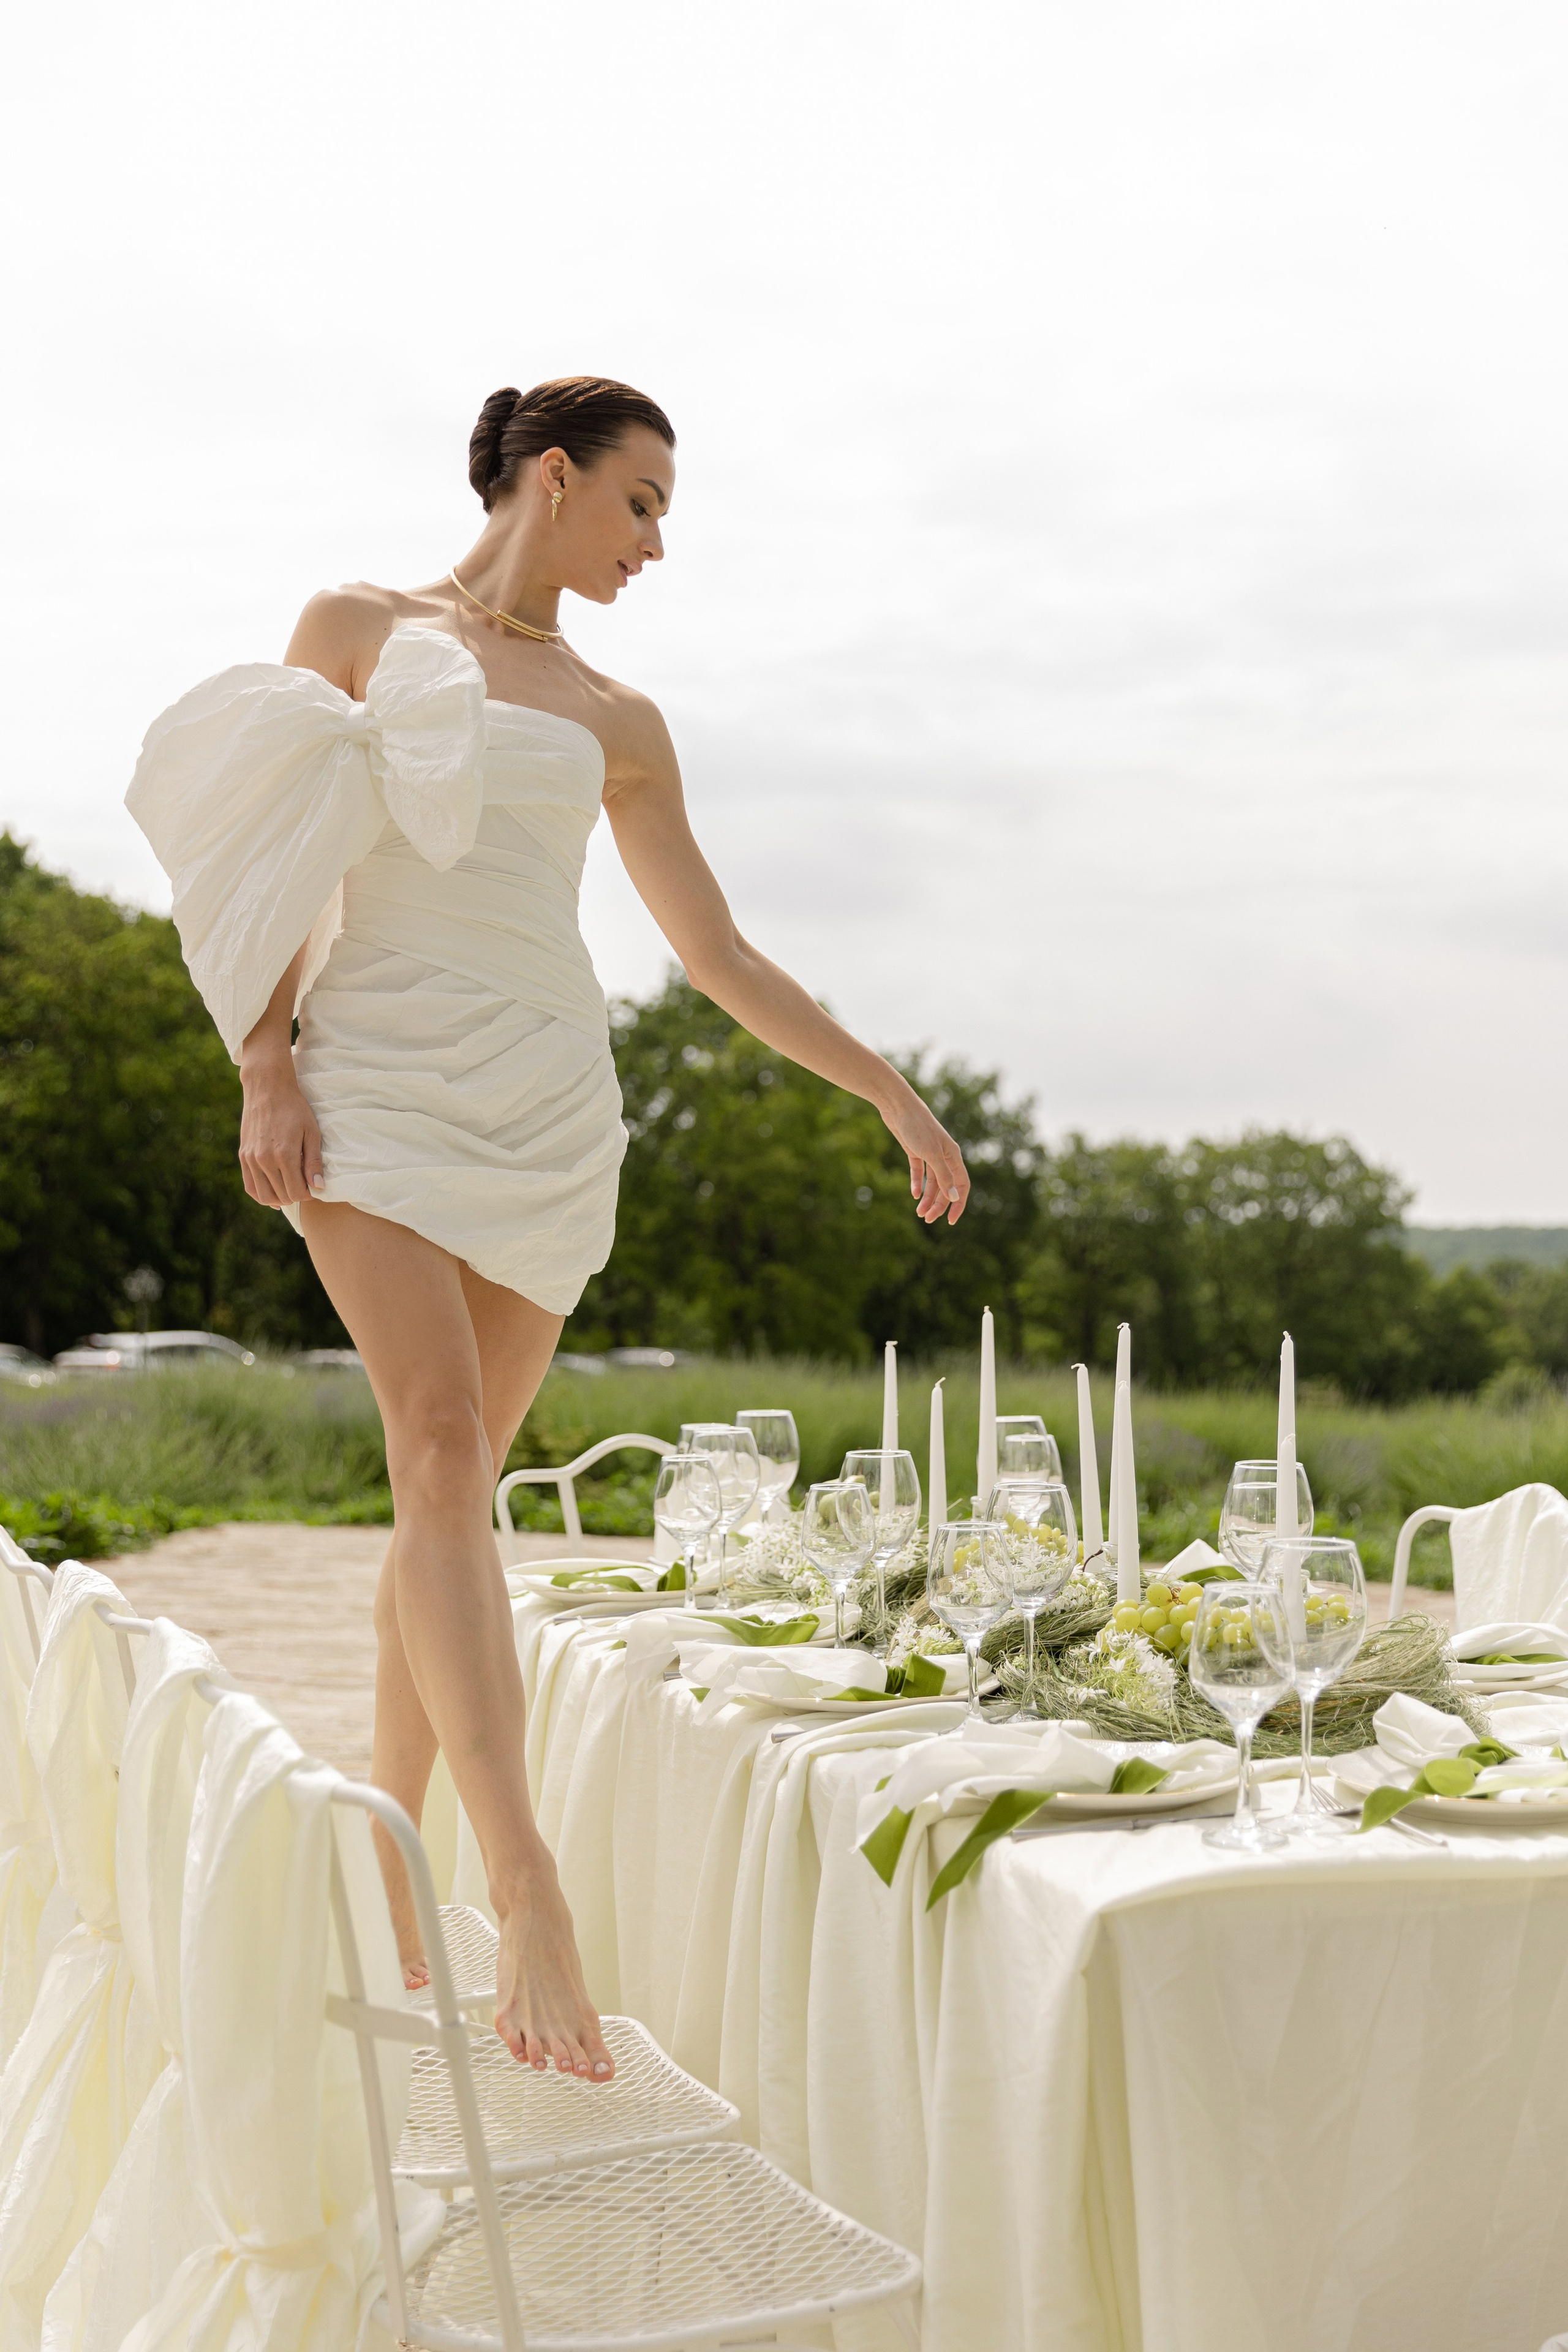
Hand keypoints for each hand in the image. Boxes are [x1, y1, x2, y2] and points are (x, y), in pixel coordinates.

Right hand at [238, 1051, 324, 1208]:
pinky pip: (250, 1187)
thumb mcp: (311, 1132)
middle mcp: (264, 1160)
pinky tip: (274, 1193)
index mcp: (284, 1155)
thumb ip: (314, 1162)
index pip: (297, 1192)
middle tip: (305, 1186)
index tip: (314, 1186)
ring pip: (264, 1196)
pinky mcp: (243, 1156)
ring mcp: (251, 1159)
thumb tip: (318, 1187)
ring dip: (280, 1198)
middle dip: (296, 1195)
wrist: (267, 1088)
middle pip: (282, 1196)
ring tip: (291, 1190)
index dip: (308, 1194)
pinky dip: (262, 1194)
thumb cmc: (294, 1108)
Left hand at [881, 1083, 969, 1225]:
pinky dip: (918, 1183)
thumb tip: (953, 1198)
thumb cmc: (917, 1127)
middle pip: (945, 1186)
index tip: (950, 1220)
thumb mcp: (931, 1154)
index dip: (958, 1204)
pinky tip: (914, 1195)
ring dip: (927, 1197)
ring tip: (919, 1212)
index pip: (961, 1185)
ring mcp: (929, 1153)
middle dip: (938, 1204)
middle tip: (926, 1219)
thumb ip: (943, 1176)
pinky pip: (919, 1172)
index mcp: (953, 1156)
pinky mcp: (915, 1150)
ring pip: (932, 1181)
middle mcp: (944, 1156)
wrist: (898, 1106)